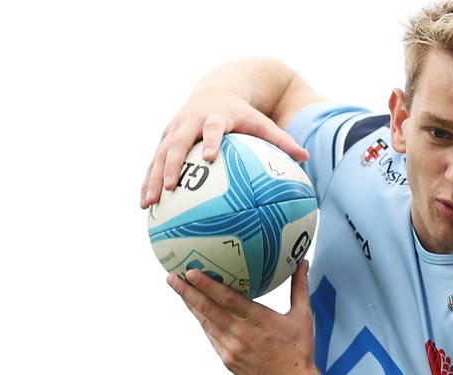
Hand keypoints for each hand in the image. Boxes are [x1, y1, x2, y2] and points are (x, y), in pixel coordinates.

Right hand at [141, 90, 309, 208]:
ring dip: (152, 179)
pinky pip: (154, 162)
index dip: (210, 140)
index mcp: (215, 116)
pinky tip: (146, 206)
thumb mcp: (262, 123)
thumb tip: (306, 158)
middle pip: (177, 142)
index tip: (208, 158)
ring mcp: (174, 129)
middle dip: (171, 164)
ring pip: (159, 155)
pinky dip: (148, 181)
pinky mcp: (164, 138)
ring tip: (148, 205)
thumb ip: (282, 140)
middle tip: (170, 187)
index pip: (212, 128)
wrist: (217, 91)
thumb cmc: (243, 114)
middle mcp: (190, 121)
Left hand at [166, 260, 319, 374]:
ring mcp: (231, 349)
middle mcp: (241, 334)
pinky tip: (196, 311)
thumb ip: (299, 288)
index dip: (207, 285)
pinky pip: (211, 337)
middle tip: (171, 276)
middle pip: (207, 310)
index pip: (227, 299)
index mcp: (259, 320)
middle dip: (186, 292)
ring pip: (205, 323)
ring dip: (190, 305)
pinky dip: (202, 321)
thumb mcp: (302, 317)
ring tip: (178, 288)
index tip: (191, 271)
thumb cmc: (298, 352)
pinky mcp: (227, 360)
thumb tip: (302, 263)